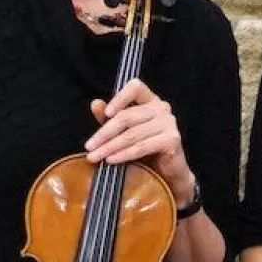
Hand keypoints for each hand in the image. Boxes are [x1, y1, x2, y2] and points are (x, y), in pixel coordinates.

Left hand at [85, 78, 195, 207]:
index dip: (119, 98)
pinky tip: (112, 160)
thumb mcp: (124, 132)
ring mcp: (169, 123)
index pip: (136, 88)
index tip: (106, 113)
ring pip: (132, 134)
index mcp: (150, 101)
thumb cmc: (146, 150)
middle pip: (127, 116)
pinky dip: (124, 154)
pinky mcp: (172, 139)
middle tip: (89, 147)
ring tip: (96, 157)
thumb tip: (95, 103)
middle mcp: (162, 108)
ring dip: (110, 146)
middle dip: (104, 133)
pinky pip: (142, 146)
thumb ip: (110, 118)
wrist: (166, 173)